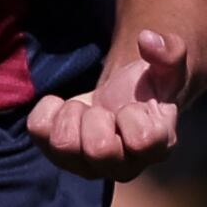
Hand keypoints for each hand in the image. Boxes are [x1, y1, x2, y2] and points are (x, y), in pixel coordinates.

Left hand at [28, 26, 189, 178]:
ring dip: (72, 114)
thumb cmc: (149, 87)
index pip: (140, 140)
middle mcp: (123, 167)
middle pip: (97, 150)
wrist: (122, 99)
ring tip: (87, 110)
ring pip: (63, 144)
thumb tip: (146, 39)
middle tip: (104, 109)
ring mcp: (87, 167)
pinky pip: (38, 130)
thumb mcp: (167, 66)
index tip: (133, 106)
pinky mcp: (57, 155)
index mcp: (156, 148)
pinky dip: (48, 109)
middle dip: (97, 116)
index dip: (131, 114)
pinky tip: (66, 107)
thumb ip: (168, 52)